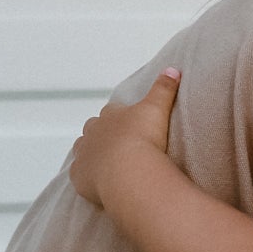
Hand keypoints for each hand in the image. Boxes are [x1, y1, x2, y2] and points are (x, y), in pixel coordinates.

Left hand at [69, 69, 180, 205]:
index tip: (131, 126)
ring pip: (82, 149)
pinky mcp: (79, 176)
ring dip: (92, 153)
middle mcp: (92, 132)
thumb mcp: (157, 108)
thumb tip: (173, 69)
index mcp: (110, 115)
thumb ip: (164, 89)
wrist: (129, 172)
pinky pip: (79, 174)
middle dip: (102, 134)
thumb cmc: (144, 139)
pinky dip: (86, 176)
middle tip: (119, 145)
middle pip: (93, 128)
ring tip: (106, 163)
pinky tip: (96, 182)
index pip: (112, 112)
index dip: (120, 118)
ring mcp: (83, 154)